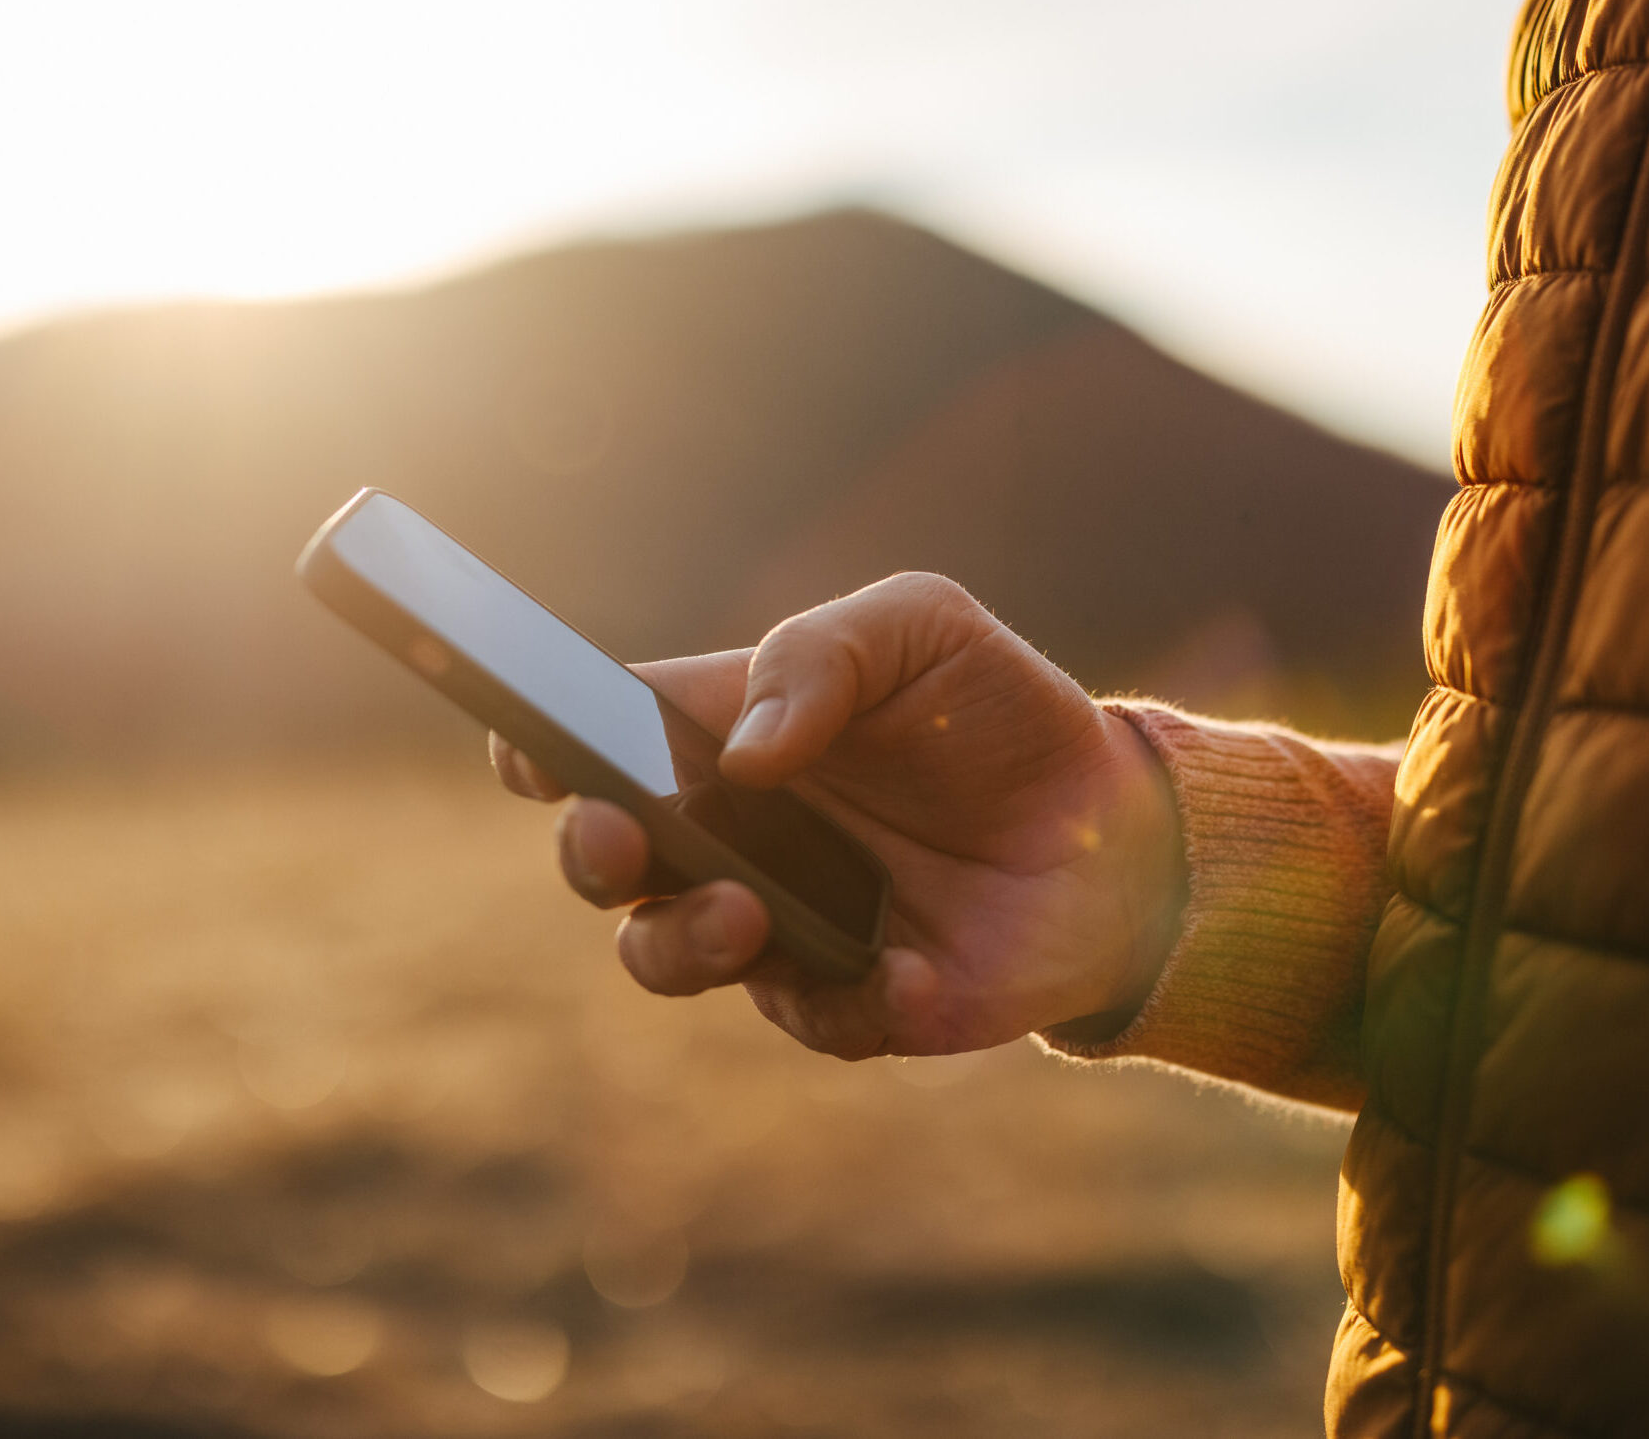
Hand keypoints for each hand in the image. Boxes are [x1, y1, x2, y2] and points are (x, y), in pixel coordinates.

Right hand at [490, 573, 1182, 1058]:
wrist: (1120, 828)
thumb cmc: (996, 712)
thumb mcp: (922, 629)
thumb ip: (823, 654)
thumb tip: (744, 754)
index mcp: (716, 734)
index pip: (592, 740)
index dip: (537, 746)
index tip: (529, 748)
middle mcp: (722, 835)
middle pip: (599, 860)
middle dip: (590, 852)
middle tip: (623, 838)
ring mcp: (773, 926)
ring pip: (663, 957)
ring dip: (681, 942)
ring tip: (748, 913)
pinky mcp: (845, 1002)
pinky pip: (809, 1019)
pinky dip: (847, 1001)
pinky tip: (907, 972)